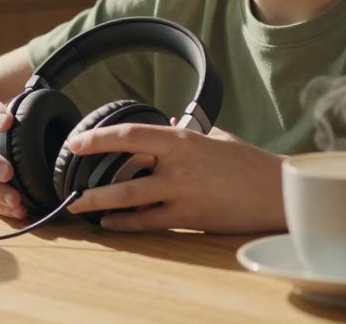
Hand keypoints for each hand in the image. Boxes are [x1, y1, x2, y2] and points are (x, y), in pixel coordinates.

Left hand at [64, 123, 285, 232]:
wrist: (277, 191)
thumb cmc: (247, 162)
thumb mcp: (216, 137)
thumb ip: (185, 132)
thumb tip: (163, 123)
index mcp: (181, 139)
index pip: (130, 134)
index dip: (98, 138)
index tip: (75, 143)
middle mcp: (177, 165)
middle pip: (122, 170)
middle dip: (90, 176)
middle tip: (68, 182)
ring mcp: (182, 193)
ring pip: (129, 199)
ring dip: (100, 203)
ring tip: (79, 206)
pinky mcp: (189, 216)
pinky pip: (149, 222)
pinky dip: (126, 223)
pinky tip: (110, 223)